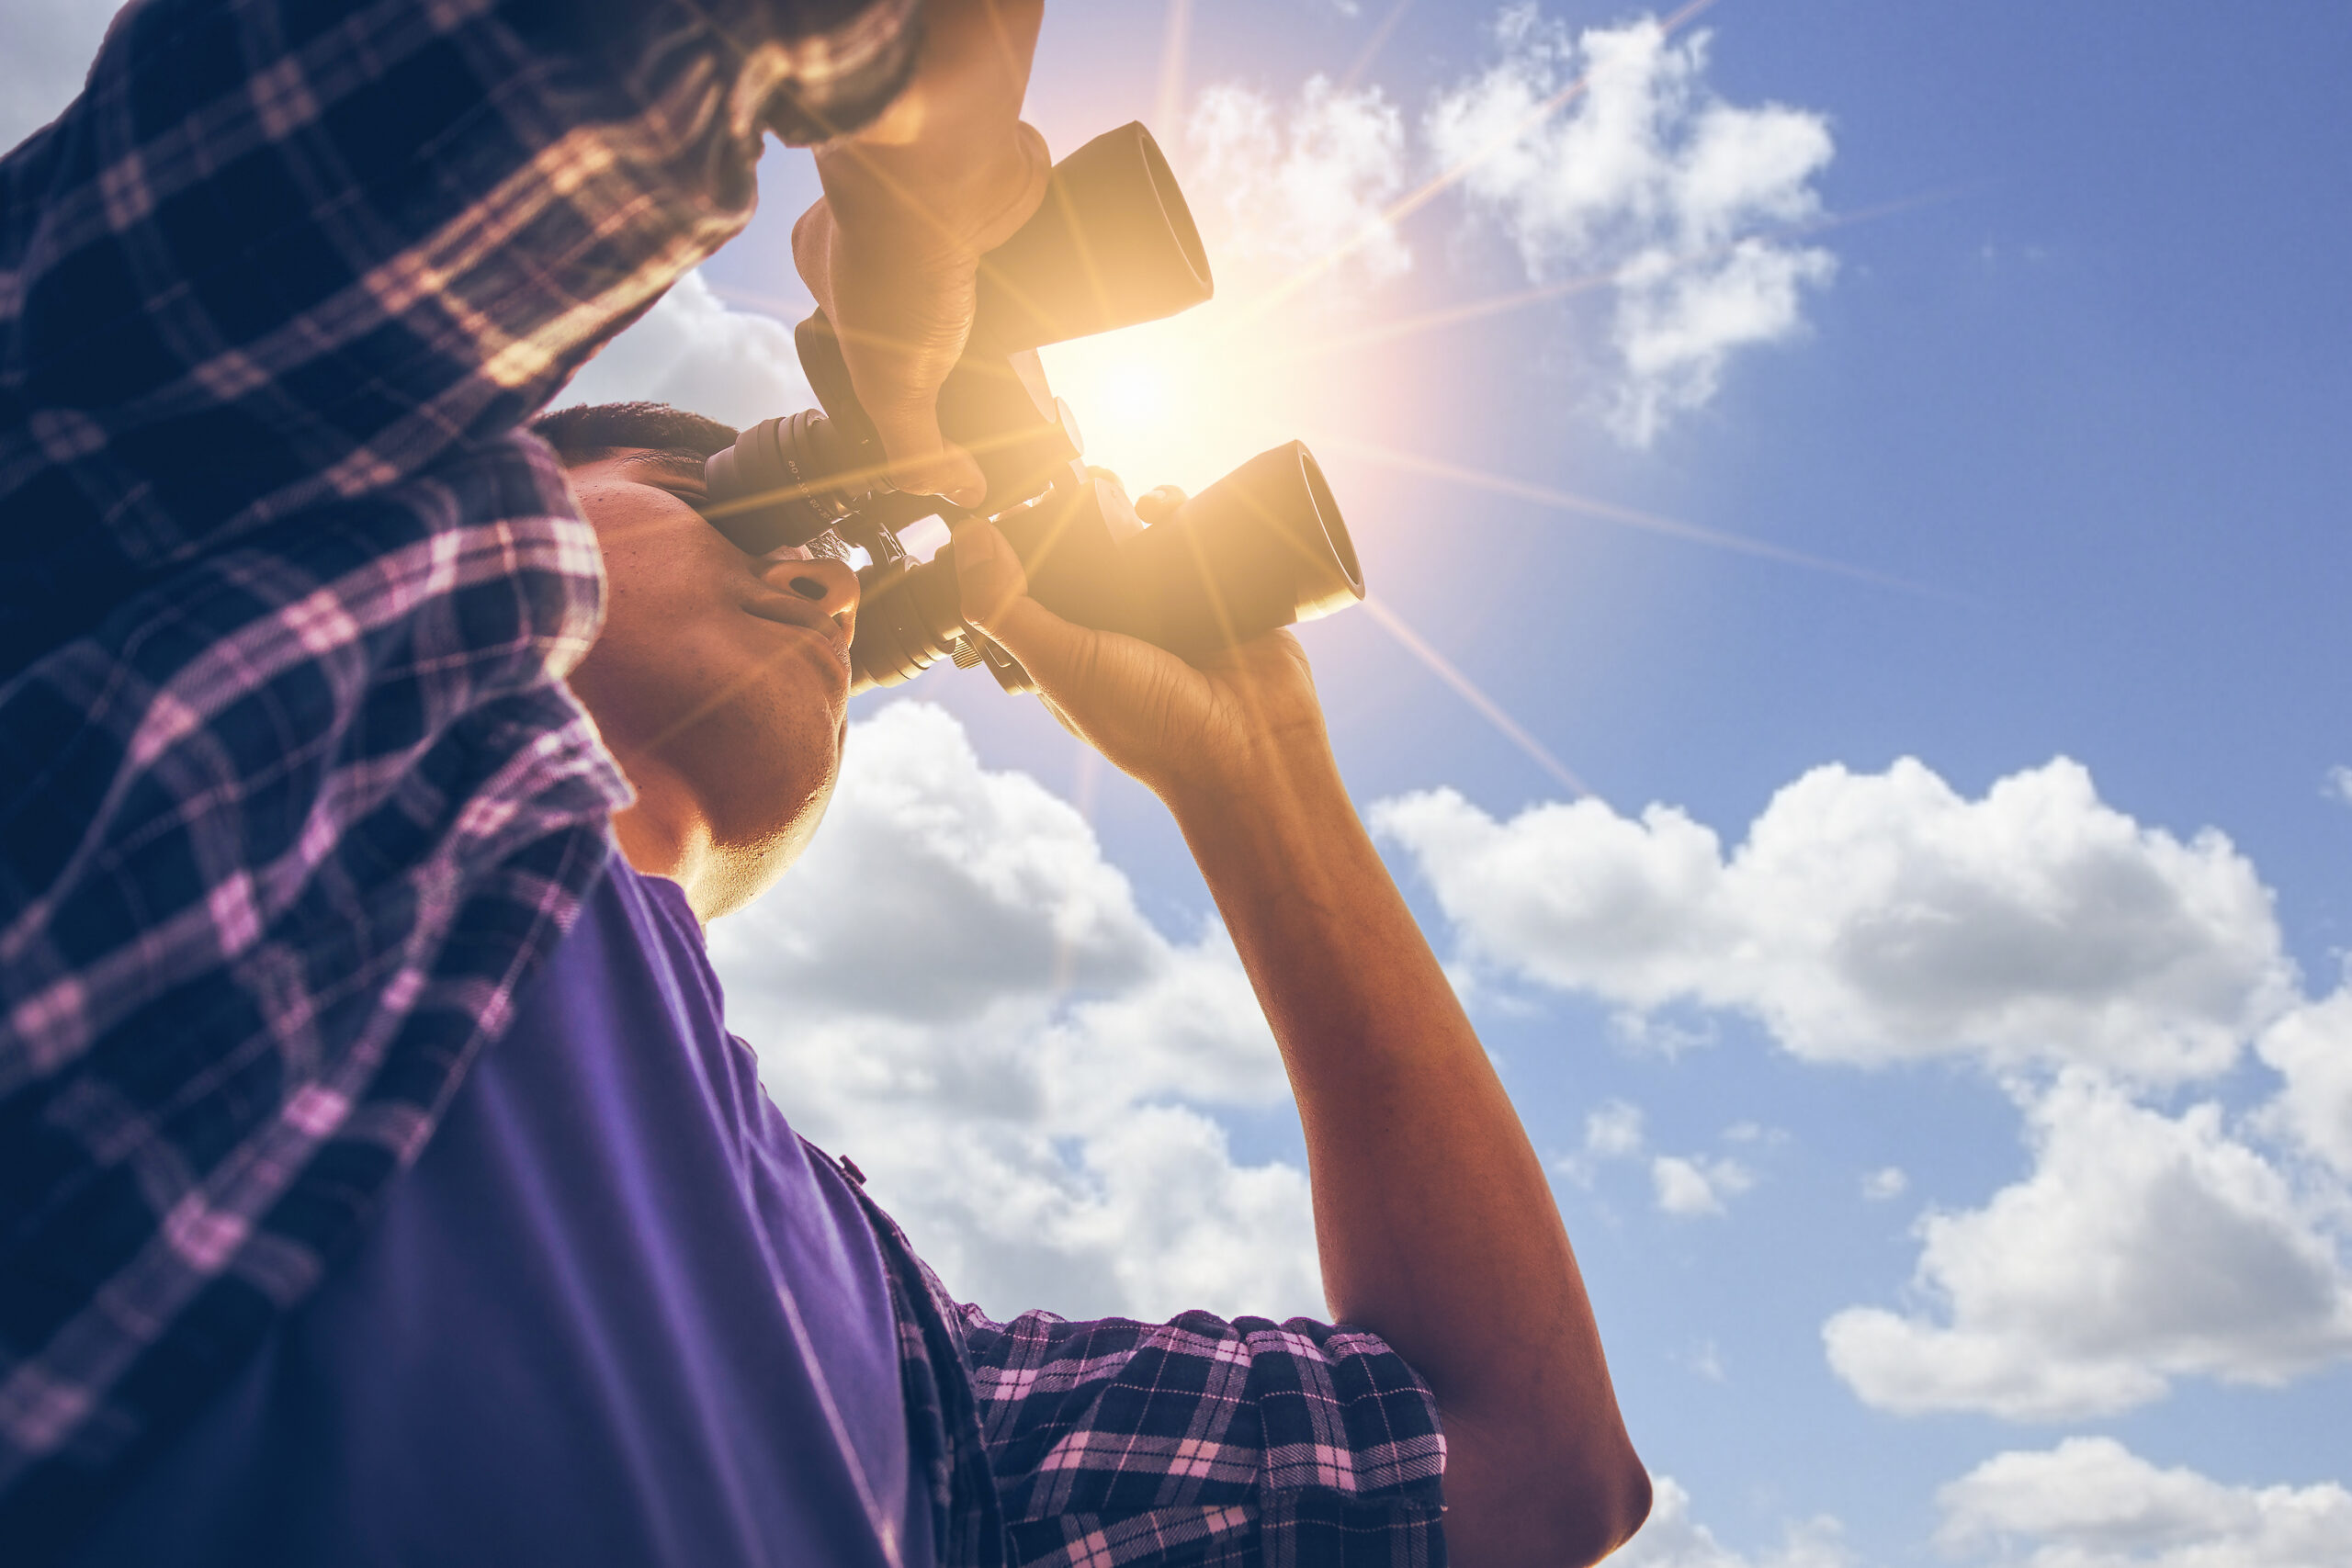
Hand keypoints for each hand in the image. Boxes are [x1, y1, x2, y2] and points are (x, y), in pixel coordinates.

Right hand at [795, 0, 1048, 505]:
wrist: (948, 165)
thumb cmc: (895, 255)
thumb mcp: (892, 384)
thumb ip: (915, 447)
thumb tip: (957, 493)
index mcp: (831, 264)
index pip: (866, 338)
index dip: (904, 376)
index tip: (946, 408)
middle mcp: (884, 229)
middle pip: (930, 308)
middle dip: (964, 347)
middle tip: (1000, 382)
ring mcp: (942, 209)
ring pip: (980, 275)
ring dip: (1009, 309)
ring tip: (1036, 346)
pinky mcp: (998, 192)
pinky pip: (1025, 238)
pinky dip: (1042, 266)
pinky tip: (1061, 298)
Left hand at [950, 508, 1336, 811]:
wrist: (1252, 746)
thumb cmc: (1152, 725)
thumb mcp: (1063, 664)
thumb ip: (1007, 608)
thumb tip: (966, 540)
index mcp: (1071, 651)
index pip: (1035, 585)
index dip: (1024, 543)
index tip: (1017, 497)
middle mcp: (1117, 630)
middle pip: (1091, 554)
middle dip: (1084, 513)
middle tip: (1080, 476)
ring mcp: (1170, 611)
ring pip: (1143, 540)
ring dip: (1134, 506)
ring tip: (1125, 489)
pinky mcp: (1218, 596)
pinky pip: (1197, 542)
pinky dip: (1185, 514)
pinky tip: (1169, 501)